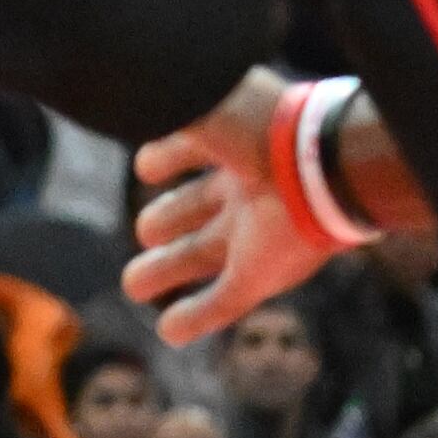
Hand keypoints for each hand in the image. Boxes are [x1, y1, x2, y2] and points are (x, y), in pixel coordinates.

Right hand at [125, 68, 342, 345]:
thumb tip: (123, 104)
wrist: (313, 164)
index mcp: (237, 149)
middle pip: (196, 211)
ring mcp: (254, 238)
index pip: (196, 153)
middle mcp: (246, 194)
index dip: (168, 157)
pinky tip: (169, 333)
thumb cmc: (254, 126)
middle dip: (164, 223)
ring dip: (168, 270)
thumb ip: (159, 111)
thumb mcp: (195, 106)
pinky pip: (224, 302)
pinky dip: (195, 317)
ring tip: (134, 286)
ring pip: (201, 257)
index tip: (147, 168)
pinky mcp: (261, 277)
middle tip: (144, 234)